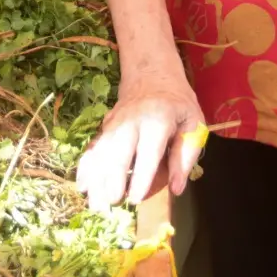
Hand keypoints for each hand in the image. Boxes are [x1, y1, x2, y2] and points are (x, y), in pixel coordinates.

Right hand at [75, 68, 205, 210]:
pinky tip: (83, 184)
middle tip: (112, 202)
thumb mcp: (193, 124)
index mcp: (158, 119)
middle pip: (119, 150)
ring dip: (97, 176)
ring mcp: (115, 122)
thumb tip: (177, 188)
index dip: (140, 176)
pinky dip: (87, 165)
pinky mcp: (105, 125)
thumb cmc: (177, 104)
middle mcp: (132, 120)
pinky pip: (94, 146)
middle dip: (113, 177)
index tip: (135, 198)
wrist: (151, 74)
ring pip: (103, 150)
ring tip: (94, 202)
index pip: (148, 151)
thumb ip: (185, 156)